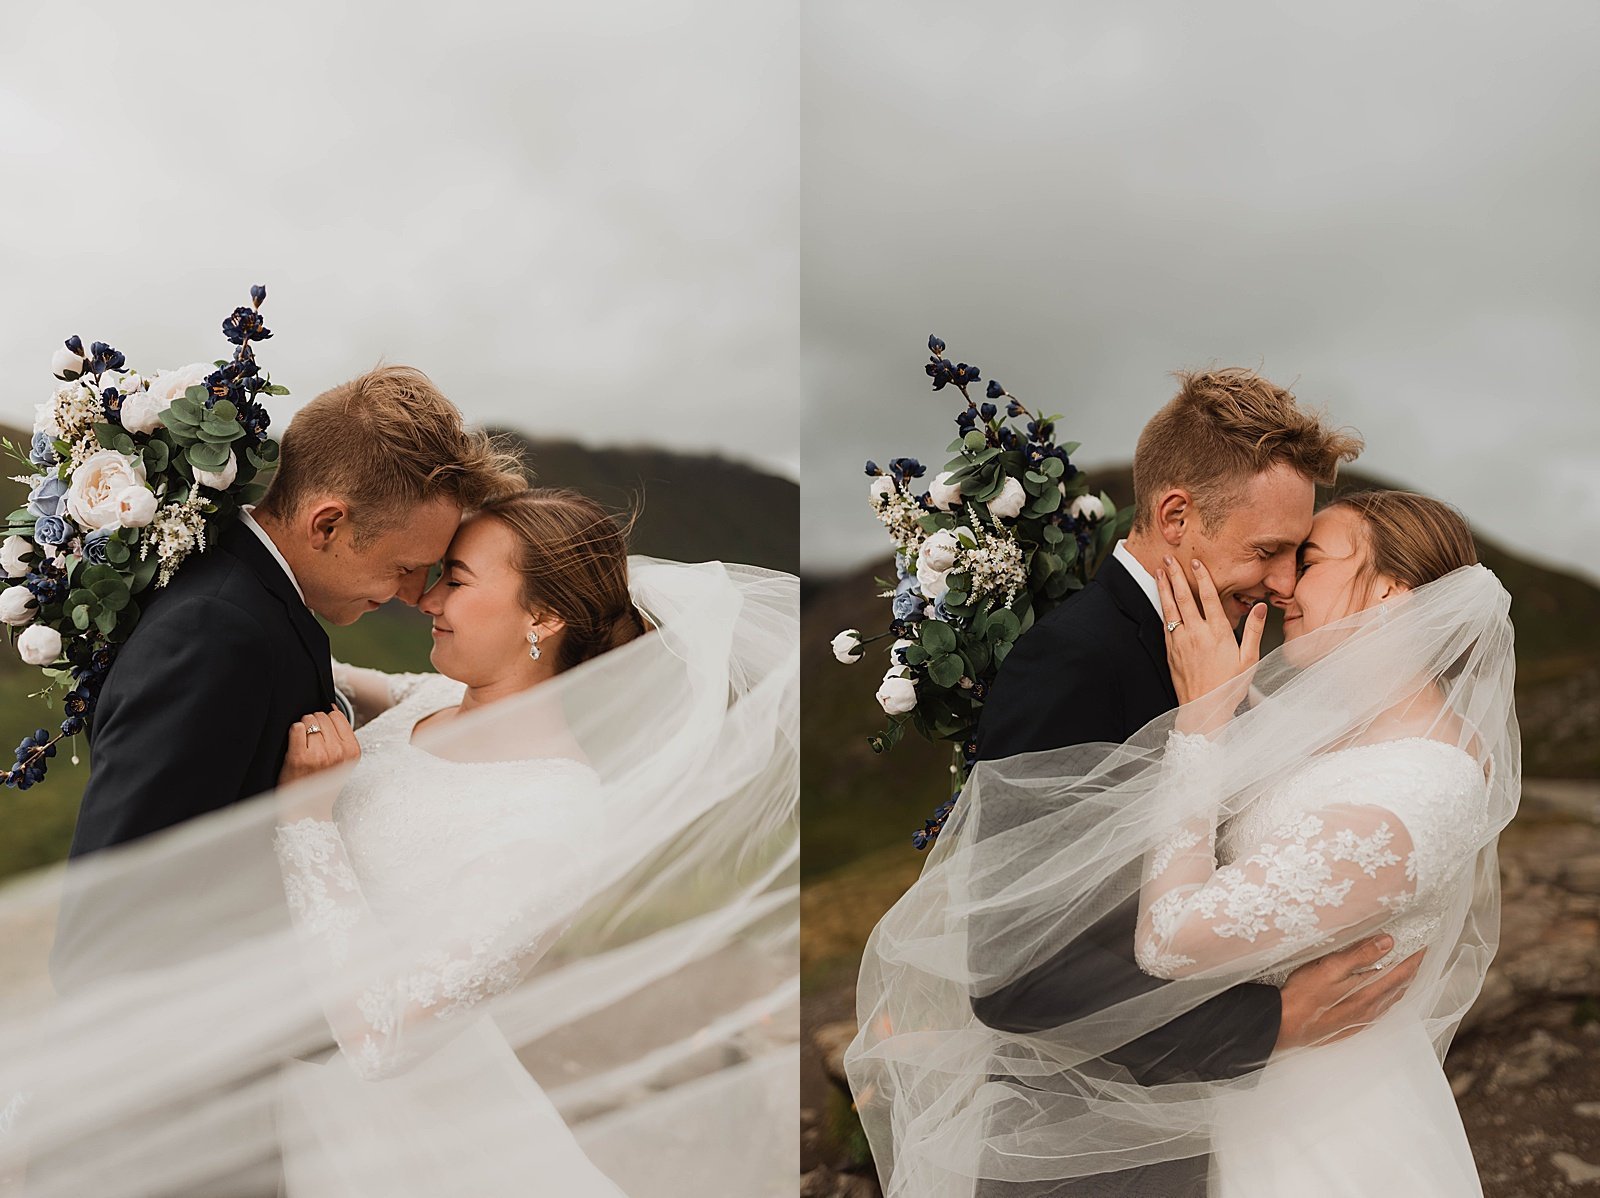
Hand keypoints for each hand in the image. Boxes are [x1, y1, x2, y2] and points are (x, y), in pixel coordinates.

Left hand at [277, 707, 360, 791]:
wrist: (307, 808)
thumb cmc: (322, 784)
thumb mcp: (343, 761)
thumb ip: (341, 736)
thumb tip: (332, 709)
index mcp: (352, 751)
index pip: (338, 716)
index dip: (327, 721)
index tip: (323, 733)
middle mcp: (338, 752)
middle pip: (322, 716)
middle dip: (315, 723)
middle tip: (311, 741)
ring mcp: (319, 754)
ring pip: (309, 720)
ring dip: (303, 728)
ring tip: (303, 744)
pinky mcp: (300, 756)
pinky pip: (296, 728)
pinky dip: (293, 732)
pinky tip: (295, 745)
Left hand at [1158, 557, 1266, 711]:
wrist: (1204, 709)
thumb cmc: (1229, 686)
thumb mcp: (1249, 658)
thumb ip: (1253, 630)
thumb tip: (1260, 607)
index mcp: (1218, 632)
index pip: (1208, 597)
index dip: (1201, 577)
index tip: (1195, 562)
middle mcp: (1196, 633)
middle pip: (1184, 597)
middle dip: (1175, 575)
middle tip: (1169, 558)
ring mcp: (1181, 641)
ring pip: (1170, 608)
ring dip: (1164, 588)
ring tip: (1159, 571)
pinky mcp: (1170, 651)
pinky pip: (1165, 624)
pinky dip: (1163, 608)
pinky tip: (1161, 600)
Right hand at [1274, 935, 1422, 1051]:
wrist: (1286, 1025)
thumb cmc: (1305, 995)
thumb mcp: (1330, 967)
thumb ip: (1360, 955)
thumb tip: (1388, 941)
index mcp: (1369, 992)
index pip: (1402, 972)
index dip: (1415, 956)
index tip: (1424, 943)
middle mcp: (1372, 1008)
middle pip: (1401, 986)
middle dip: (1412, 968)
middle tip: (1418, 953)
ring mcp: (1363, 1019)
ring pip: (1392, 999)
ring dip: (1402, 983)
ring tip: (1405, 969)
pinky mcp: (1353, 1025)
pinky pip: (1381, 1009)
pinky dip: (1389, 996)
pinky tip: (1383, 993)